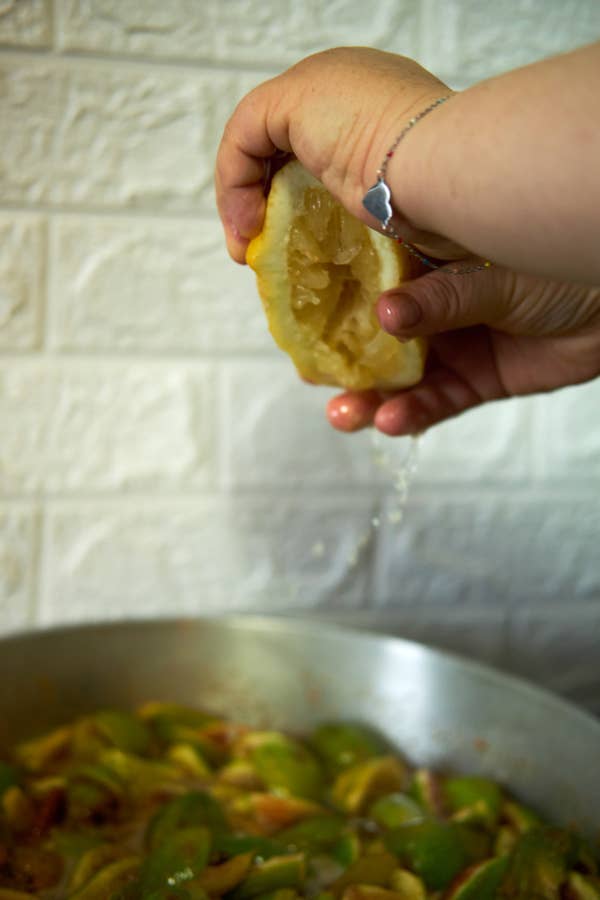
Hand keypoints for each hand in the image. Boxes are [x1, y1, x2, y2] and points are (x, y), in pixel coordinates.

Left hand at [215, 47, 452, 262]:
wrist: (461, 175)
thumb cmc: (460, 208)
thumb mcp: (418, 220)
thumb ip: (389, 230)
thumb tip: (385, 303)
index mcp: (387, 107)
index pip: (324, 144)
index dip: (297, 196)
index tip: (291, 247)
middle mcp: (353, 86)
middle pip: (286, 143)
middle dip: (264, 198)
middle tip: (259, 249)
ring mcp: (326, 82)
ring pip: (259, 139)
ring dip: (244, 198)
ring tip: (249, 248)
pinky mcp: (299, 94)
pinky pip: (245, 136)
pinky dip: (236, 185)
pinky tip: (249, 228)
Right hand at [327, 268, 599, 434]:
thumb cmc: (563, 263)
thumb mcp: (494, 274)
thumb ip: (441, 298)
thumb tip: (385, 314)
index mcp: (430, 261)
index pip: (370, 279)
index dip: (335, 301)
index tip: (299, 318)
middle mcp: (434, 304)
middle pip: (376, 335)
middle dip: (343, 359)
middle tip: (312, 374)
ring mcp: (453, 344)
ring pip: (400, 377)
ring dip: (369, 397)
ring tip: (343, 412)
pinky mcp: (474, 381)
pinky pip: (436, 402)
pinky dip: (412, 413)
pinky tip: (389, 419)